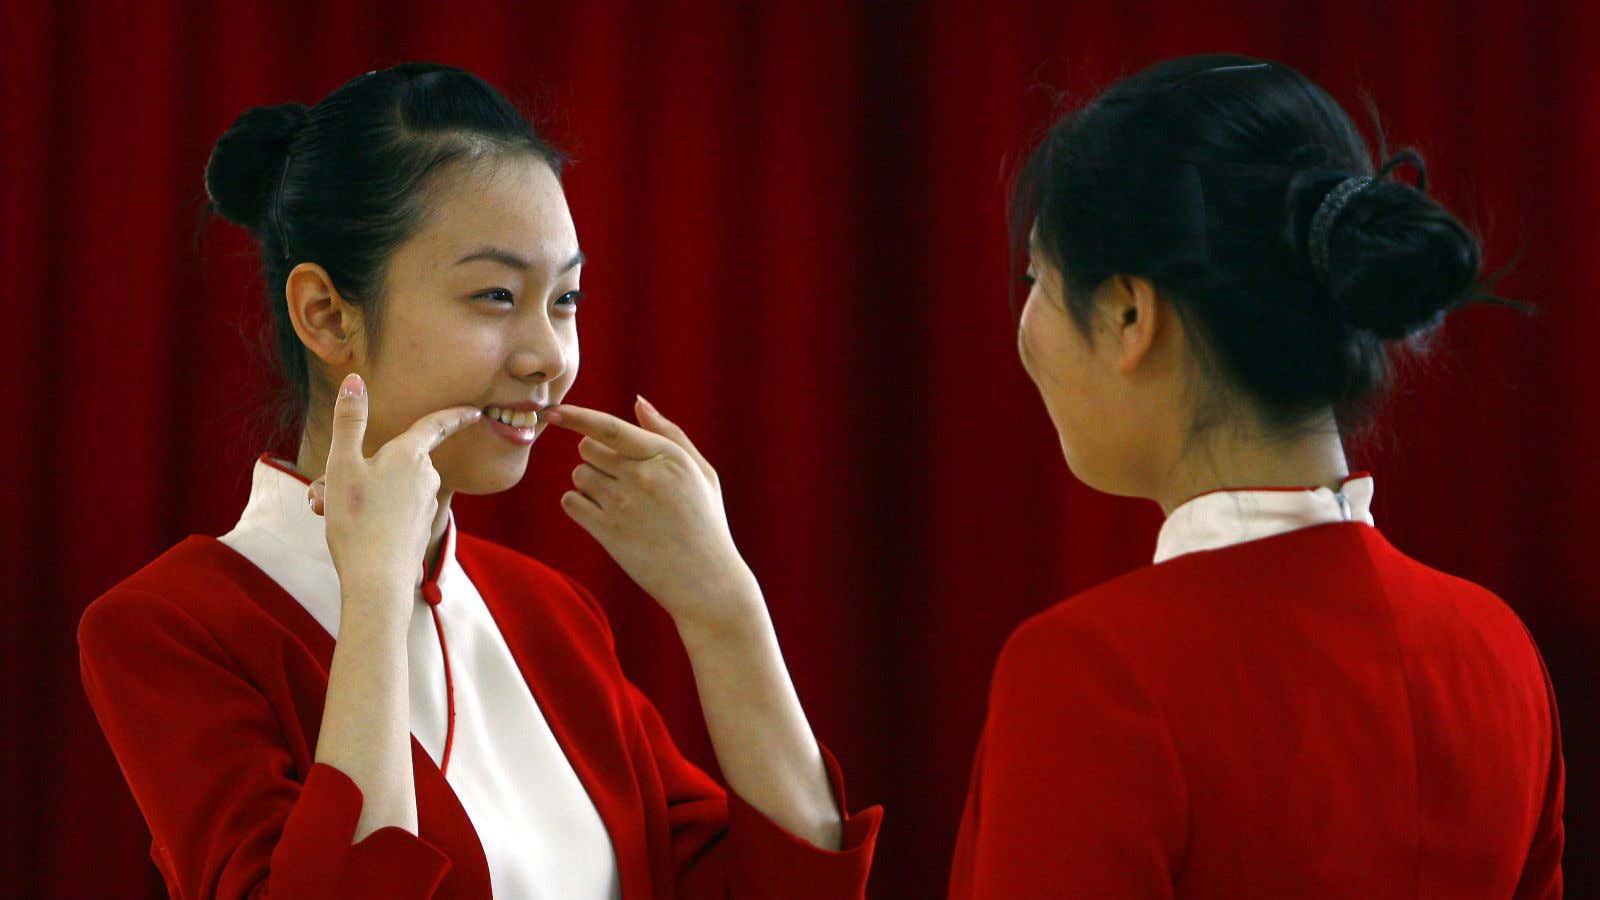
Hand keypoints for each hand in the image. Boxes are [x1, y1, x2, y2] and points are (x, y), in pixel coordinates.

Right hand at [309, 373, 481, 615]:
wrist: (376, 579)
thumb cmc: (356, 519)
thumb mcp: (343, 464)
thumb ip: (349, 421)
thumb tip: (354, 380)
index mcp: (410, 455)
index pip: (436, 425)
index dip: (455, 414)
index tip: (475, 410)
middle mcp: (426, 476)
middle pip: (392, 460)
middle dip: (360, 468)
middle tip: (323, 492)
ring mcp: (425, 503)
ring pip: (387, 487)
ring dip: (358, 493)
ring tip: (329, 513)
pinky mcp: (421, 526)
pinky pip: (392, 509)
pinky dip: (370, 513)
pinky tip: (350, 530)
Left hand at [543, 396, 759, 631]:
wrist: (706, 581)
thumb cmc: (706, 523)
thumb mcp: (701, 473)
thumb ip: (669, 433)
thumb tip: (637, 402)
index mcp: (667, 456)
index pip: (609, 427)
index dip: (577, 416)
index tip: (553, 411)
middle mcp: (643, 476)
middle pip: (588, 449)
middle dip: (597, 458)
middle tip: (622, 480)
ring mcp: (623, 505)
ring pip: (579, 475)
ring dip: (591, 484)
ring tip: (622, 504)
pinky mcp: (608, 531)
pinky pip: (571, 502)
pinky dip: (580, 506)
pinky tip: (606, 518)